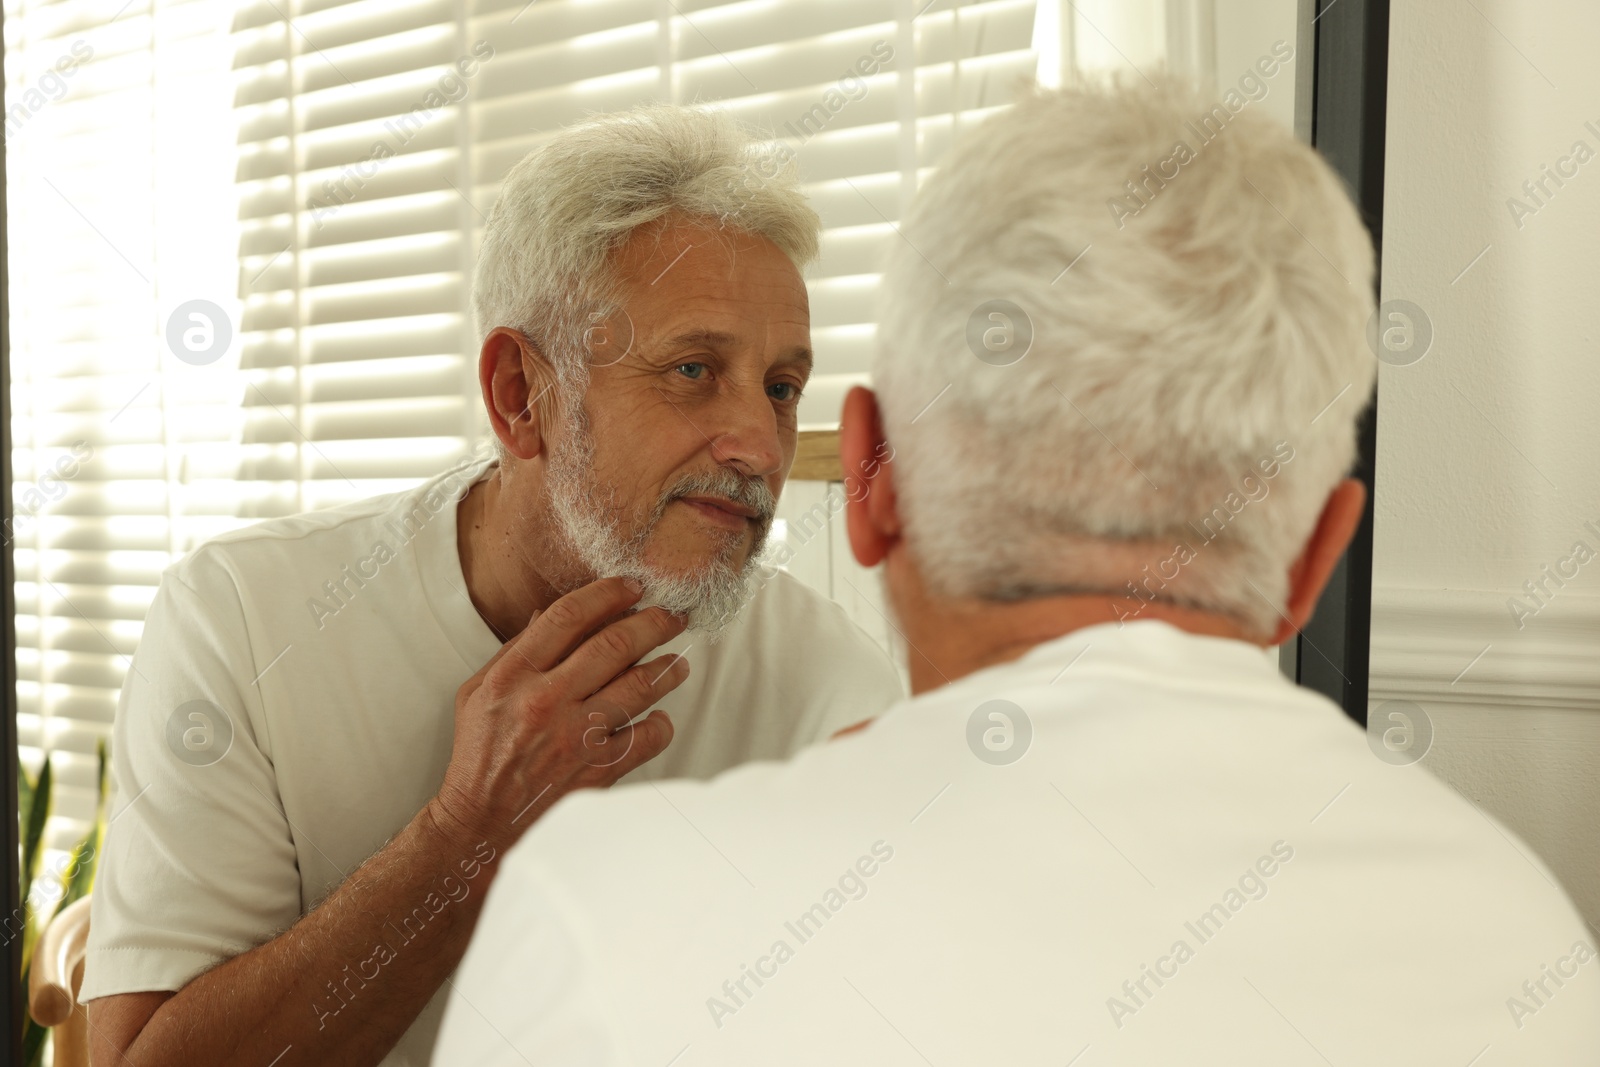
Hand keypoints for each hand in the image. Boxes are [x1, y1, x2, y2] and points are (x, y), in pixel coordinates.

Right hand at [428, 577, 689, 853]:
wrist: (481, 823)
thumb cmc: (481, 754)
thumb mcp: (479, 692)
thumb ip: (515, 650)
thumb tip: (549, 613)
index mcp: (513, 676)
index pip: (568, 617)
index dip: (607, 593)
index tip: (633, 586)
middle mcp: (546, 701)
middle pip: (614, 644)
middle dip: (653, 622)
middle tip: (673, 616)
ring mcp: (575, 737)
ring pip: (640, 687)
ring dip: (668, 669)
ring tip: (678, 663)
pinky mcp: (598, 771)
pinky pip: (648, 738)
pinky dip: (661, 724)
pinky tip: (659, 717)